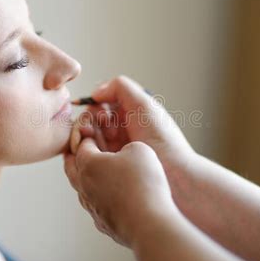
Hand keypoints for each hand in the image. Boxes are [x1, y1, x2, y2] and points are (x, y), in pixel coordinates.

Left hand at [63, 137, 175, 246]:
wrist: (147, 223)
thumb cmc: (142, 183)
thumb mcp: (139, 149)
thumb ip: (127, 145)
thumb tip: (124, 154)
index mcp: (88, 164)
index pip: (81, 145)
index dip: (89, 136)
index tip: (94, 133)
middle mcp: (84, 186)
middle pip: (72, 167)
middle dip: (76, 156)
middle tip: (83, 150)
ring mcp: (91, 207)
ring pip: (82, 189)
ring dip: (87, 179)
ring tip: (98, 173)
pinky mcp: (102, 222)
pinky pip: (96, 206)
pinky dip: (100, 198)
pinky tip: (112, 197)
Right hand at [79, 75, 195, 171]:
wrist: (174, 173)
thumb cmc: (162, 139)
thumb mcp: (143, 104)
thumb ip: (119, 87)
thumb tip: (95, 93)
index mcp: (129, 113)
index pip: (99, 105)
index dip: (95, 109)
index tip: (102, 117)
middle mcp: (121, 130)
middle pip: (90, 122)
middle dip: (87, 124)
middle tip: (90, 133)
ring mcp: (114, 149)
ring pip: (87, 139)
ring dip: (86, 139)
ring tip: (94, 146)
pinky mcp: (110, 167)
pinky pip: (89, 157)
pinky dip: (86, 154)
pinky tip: (94, 157)